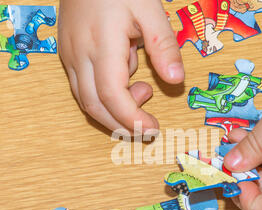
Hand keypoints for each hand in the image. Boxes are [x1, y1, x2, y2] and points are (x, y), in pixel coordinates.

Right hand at [58, 0, 183, 133]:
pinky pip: (84, 88)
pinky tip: (123, 79)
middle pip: (94, 107)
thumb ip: (163, 46)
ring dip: (113, 112)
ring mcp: (70, 57)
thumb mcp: (149, 9)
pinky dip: (104, 98)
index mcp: (101, 45)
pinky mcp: (68, 56)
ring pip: (86, 101)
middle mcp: (79, 56)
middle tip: (147, 126)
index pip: (112, 96)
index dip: (131, 118)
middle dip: (121, 124)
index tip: (152, 128)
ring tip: (141, 90)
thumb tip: (176, 80)